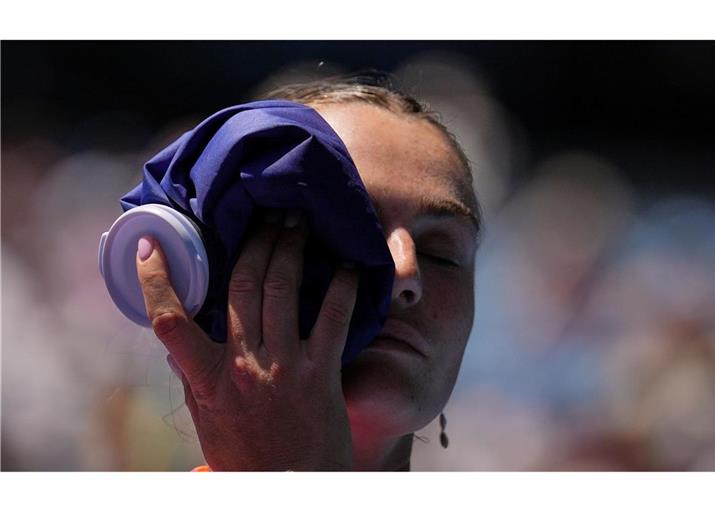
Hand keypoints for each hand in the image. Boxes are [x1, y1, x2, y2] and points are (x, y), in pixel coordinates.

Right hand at [135, 210, 359, 470]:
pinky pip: (334, 317)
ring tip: (297, 222)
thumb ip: (194, 376)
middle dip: (254, 241)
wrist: (289, 488)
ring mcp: (284, 366)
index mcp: (206, 378)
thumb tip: (177, 343)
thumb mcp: (207, 419)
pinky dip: (343, 286)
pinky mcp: (322, 373)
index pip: (170, 321)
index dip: (158, 280)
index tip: (152, 245)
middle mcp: (243, 365)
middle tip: (266, 213)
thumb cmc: (246, 455)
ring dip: (290, 248)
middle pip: (241, 285)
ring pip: (282, 289)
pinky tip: (349, 264)